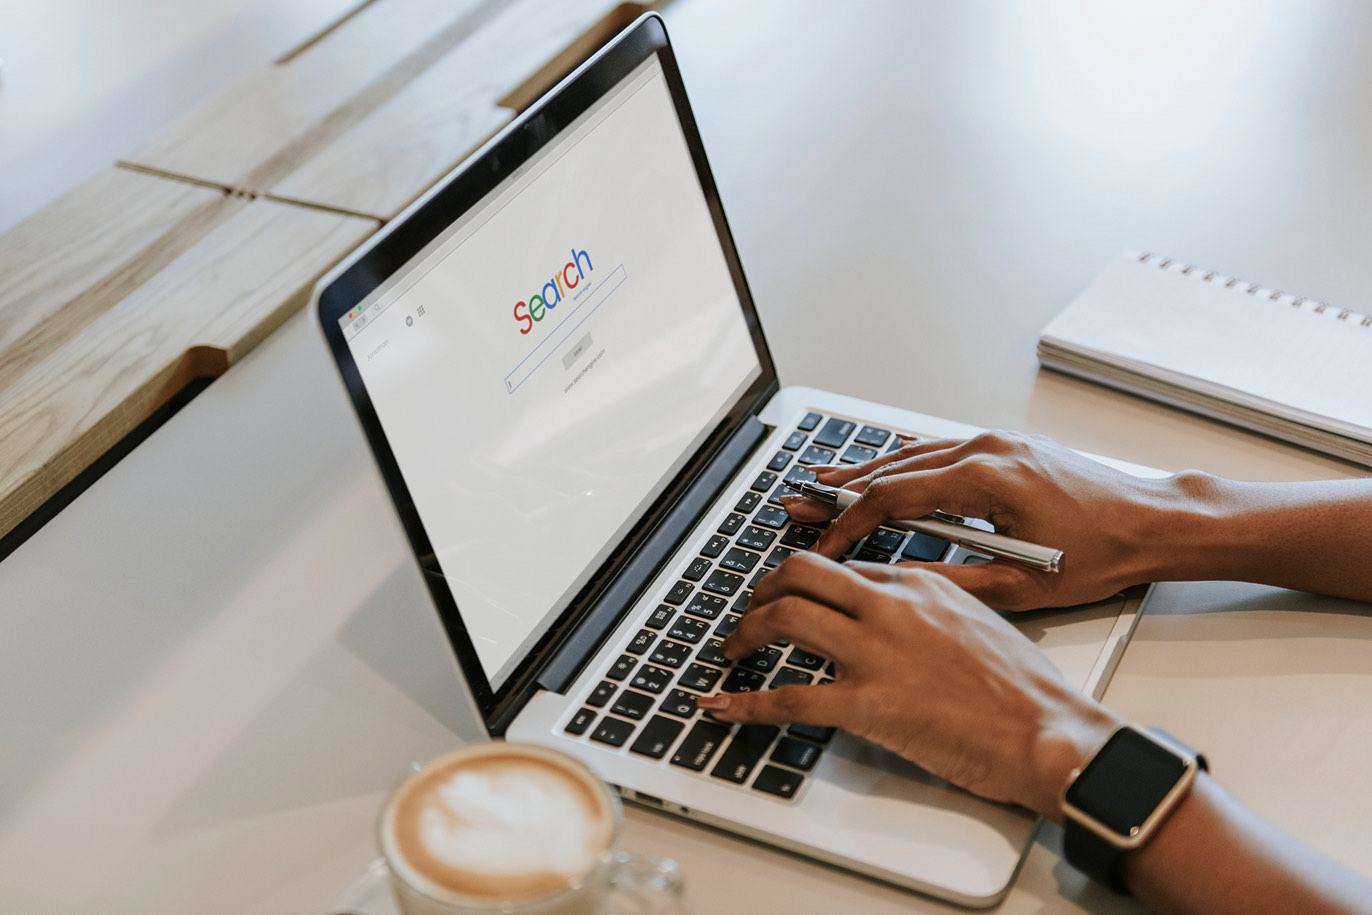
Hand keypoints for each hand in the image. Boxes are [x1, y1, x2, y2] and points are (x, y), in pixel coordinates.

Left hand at [695, 552, 1121, 818]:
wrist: (1048, 731)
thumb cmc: (1026, 690)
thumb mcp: (979, 624)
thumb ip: (933, 614)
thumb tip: (901, 626)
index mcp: (920, 584)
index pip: (844, 566)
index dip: (805, 577)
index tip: (788, 589)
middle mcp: (891, 605)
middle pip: (802, 572)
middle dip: (763, 589)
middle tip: (751, 611)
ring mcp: (876, 651)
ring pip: (784, 617)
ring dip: (746, 632)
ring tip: (733, 650)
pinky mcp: (867, 702)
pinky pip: (788, 697)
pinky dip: (745, 702)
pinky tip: (721, 707)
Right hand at [786, 431, 1171, 610]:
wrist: (1152, 523)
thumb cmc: (1102, 553)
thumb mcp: (1021, 585)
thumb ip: (950, 581)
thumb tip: (896, 582)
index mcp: (986, 478)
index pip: (894, 497)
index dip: (850, 522)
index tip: (825, 544)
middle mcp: (986, 449)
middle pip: (893, 468)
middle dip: (841, 489)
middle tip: (799, 499)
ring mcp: (996, 442)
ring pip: (913, 454)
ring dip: (866, 469)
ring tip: (822, 480)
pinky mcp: (1006, 448)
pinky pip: (939, 450)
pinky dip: (903, 462)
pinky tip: (880, 466)